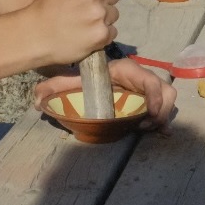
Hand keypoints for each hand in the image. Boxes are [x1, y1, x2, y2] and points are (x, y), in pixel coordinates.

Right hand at [28, 0, 121, 64]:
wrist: (36, 34)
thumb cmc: (48, 0)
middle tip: (82, 6)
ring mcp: (99, 14)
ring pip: (114, 13)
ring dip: (102, 17)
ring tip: (83, 20)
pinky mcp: (102, 33)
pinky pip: (112, 30)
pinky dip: (101, 32)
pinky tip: (86, 32)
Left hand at [34, 59, 176, 128]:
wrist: (93, 74)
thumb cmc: (85, 78)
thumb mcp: (70, 81)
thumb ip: (54, 87)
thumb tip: (36, 101)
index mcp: (127, 71)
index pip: (150, 81)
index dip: (154, 98)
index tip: (146, 116)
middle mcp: (142, 77)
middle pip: (166, 90)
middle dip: (160, 110)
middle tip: (145, 126)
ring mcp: (148, 88)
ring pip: (169, 97)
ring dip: (163, 115)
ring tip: (148, 129)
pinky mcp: (150, 98)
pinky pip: (166, 105)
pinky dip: (165, 119)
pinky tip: (162, 133)